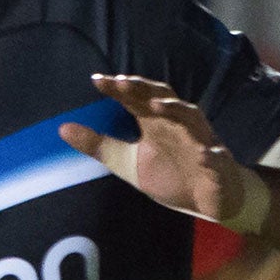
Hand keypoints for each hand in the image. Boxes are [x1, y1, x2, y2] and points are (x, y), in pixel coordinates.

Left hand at [60, 74, 249, 223]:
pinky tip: (203, 154)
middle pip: (163, 99)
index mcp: (156, 123)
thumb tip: (61, 128)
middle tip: (121, 82)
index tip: (96, 80)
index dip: (118, 89)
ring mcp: (200, 142)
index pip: (135, 99)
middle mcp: (178, 126)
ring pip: (191, 120)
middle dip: (144, 90)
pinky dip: (210, 154)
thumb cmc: (169, 174)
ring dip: (175, 110)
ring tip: (156, 106)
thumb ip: (98, 145)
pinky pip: (215, 157)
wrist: (207, 199)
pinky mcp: (217, 165)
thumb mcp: (126, 161)